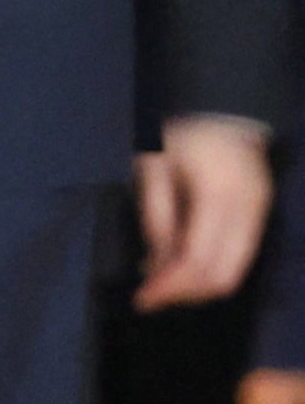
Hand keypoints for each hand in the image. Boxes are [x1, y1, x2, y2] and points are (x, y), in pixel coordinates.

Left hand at [136, 116, 274, 309]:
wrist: (223, 104)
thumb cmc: (179, 129)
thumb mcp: (153, 166)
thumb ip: (156, 216)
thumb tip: (156, 264)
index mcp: (219, 197)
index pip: (199, 262)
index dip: (170, 287)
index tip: (142, 299)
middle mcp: (249, 212)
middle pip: (223, 277)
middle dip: (185, 293)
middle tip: (150, 295)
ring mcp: (261, 214)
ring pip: (235, 271)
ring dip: (197, 284)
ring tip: (160, 279)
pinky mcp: (262, 215)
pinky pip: (239, 256)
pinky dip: (210, 268)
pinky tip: (180, 262)